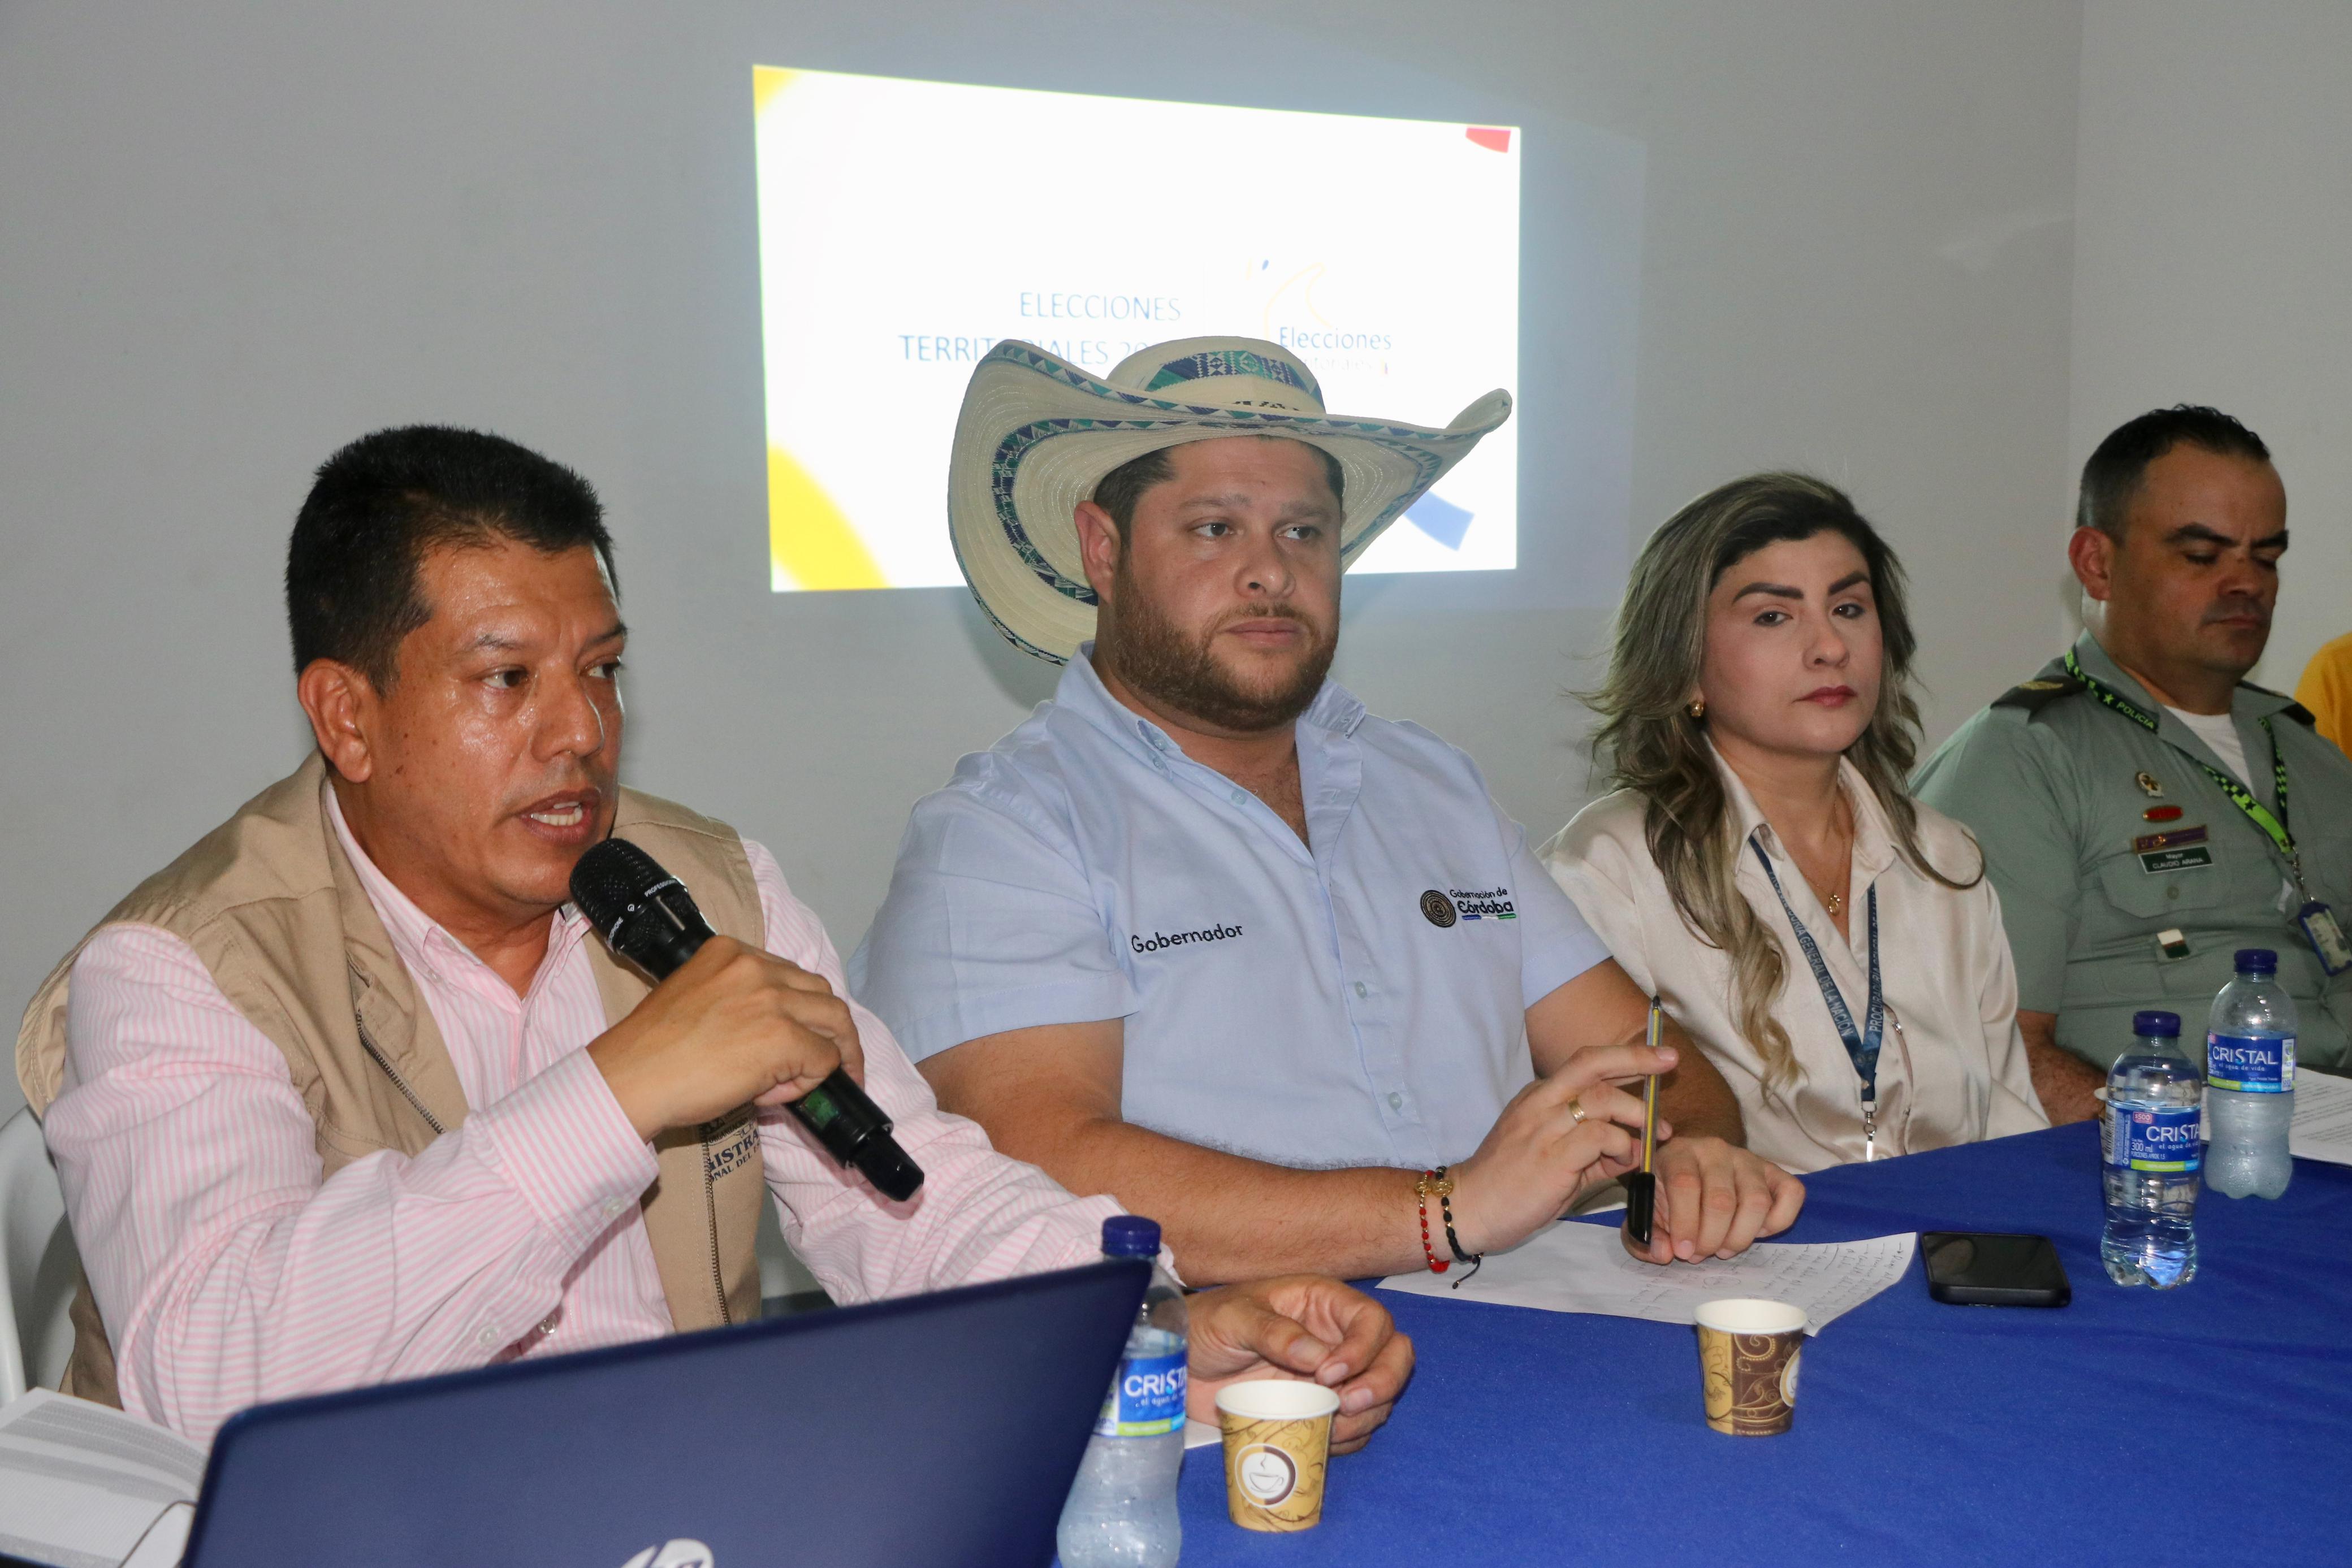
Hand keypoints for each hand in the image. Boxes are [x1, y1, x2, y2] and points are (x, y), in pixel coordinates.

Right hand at [587, 935, 866, 1139]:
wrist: (630, 1078)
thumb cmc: (651, 1052)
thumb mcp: (695, 1000)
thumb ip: (737, 1003)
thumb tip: (771, 1036)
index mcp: (729, 952)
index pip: (788, 973)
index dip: (799, 1008)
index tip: (800, 1033)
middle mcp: (755, 967)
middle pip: (820, 991)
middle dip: (829, 1027)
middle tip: (829, 1057)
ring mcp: (772, 1000)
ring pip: (834, 1019)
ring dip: (834, 1050)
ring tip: (821, 1077)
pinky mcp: (783, 1037)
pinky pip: (823, 1058)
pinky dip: (812, 1079)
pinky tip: (778, 1095)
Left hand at [1185, 1276, 1413, 1453]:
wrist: (1182, 1362)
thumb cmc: (1206, 1325)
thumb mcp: (1233, 1318)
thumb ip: (1274, 1332)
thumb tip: (1319, 1358)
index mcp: (1323, 1303)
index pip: (1372, 1320)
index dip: (1365, 1348)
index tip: (1330, 1375)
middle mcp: (1337, 1338)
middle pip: (1394, 1354)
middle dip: (1383, 1382)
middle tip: (1348, 1405)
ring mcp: (1333, 1376)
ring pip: (1380, 1395)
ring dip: (1366, 1415)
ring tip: (1329, 1426)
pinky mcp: (1320, 1407)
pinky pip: (1356, 1427)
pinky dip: (1350, 1438)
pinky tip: (1324, 1439)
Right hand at [1447, 1041, 1675, 1256]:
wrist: (1469, 1208)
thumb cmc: (1510, 1184)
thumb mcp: (1555, 1158)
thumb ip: (1595, 1150)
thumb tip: (1636, 1147)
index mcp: (1540, 1097)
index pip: (1586, 1062)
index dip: (1626, 1056)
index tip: (1660, 1055)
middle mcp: (1541, 1103)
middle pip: (1592, 1063)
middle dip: (1636, 1058)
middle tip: (1670, 1063)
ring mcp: (1543, 1128)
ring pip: (1600, 1099)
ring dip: (1636, 1113)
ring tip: (1654, 1135)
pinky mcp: (1550, 1157)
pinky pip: (1598, 1137)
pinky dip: (1622, 1145)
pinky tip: (1625, 1161)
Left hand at [1623, 1135, 1803, 1263]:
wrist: (1694, 1172)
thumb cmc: (1670, 1194)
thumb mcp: (1649, 1213)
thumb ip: (1647, 1236)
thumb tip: (1663, 1253)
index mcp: (1679, 1152)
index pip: (1685, 1184)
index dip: (1684, 1223)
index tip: (1682, 1251)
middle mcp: (1716, 1150)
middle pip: (1721, 1199)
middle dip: (1711, 1238)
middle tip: (1702, 1254)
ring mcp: (1749, 1159)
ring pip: (1756, 1201)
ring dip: (1740, 1236)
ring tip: (1723, 1248)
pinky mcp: (1775, 1171)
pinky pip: (1791, 1194)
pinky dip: (1778, 1221)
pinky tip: (1755, 1231)